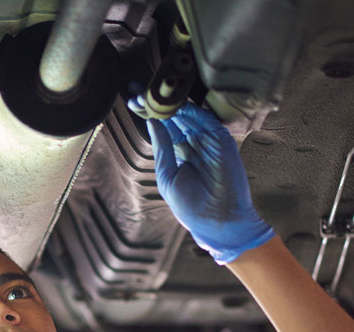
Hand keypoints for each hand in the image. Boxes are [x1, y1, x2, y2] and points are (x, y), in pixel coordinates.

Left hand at [146, 101, 275, 264]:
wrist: (217, 220)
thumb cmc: (191, 205)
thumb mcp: (167, 176)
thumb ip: (162, 148)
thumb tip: (152, 121)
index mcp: (179, 153)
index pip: (163, 127)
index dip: (149, 114)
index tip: (134, 100)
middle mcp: (193, 142)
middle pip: (173, 116)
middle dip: (155, 102)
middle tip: (137, 89)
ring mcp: (207, 138)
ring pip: (186, 113)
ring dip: (168, 102)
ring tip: (149, 92)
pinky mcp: (220, 137)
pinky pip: (202, 118)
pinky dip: (187, 108)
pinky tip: (170, 103)